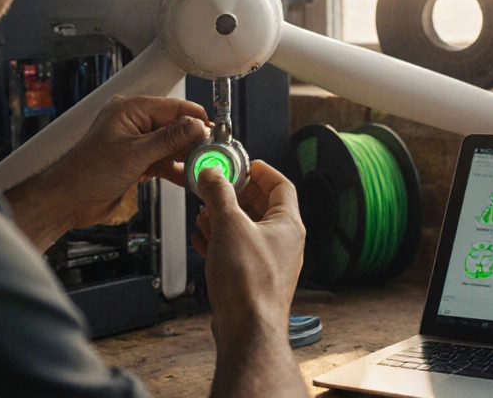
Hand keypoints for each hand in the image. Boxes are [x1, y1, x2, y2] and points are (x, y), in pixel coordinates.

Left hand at [57, 95, 208, 226]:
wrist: (68, 200)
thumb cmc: (88, 173)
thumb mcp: (135, 154)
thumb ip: (169, 139)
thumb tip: (196, 125)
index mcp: (131, 110)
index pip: (174, 107)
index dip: (195, 120)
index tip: (215, 133)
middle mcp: (134, 122)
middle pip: (175, 126)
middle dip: (193, 140)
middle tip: (212, 153)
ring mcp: (136, 142)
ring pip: (171, 145)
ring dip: (185, 157)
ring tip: (203, 167)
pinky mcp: (137, 161)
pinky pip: (163, 161)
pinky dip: (175, 169)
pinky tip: (188, 178)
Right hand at [193, 160, 305, 354]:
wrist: (247, 329)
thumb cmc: (248, 283)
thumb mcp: (229, 225)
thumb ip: (218, 194)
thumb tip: (211, 174)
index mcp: (288, 224)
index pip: (281, 184)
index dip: (261, 170)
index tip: (243, 164)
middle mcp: (284, 242)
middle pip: (261, 205)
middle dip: (235, 194)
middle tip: (215, 186)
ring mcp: (270, 261)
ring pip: (246, 229)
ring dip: (223, 218)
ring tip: (204, 213)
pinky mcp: (253, 278)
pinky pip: (238, 250)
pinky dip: (221, 241)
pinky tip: (204, 240)